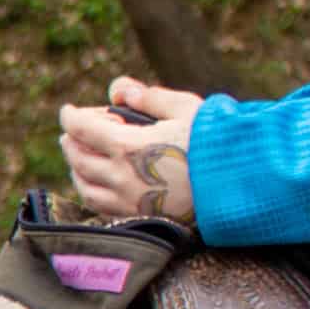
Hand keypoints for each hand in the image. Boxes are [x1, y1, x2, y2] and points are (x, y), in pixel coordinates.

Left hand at [55, 80, 203, 225]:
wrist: (240, 185)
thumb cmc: (216, 141)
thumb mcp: (184, 108)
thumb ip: (148, 97)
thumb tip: (119, 91)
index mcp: (127, 146)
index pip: (81, 128)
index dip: (71, 116)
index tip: (69, 110)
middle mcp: (121, 177)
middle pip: (77, 157)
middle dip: (73, 139)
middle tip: (77, 129)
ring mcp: (128, 201)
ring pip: (83, 185)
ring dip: (77, 167)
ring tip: (82, 155)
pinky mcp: (138, 217)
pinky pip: (100, 207)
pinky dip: (90, 191)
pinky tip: (97, 182)